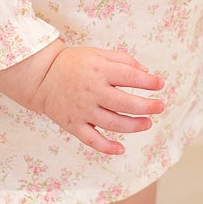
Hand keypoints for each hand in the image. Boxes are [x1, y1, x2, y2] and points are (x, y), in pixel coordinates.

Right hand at [0, 40, 165, 156]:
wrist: (42, 77)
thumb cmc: (75, 64)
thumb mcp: (98, 54)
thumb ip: (123, 60)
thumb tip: (147, 73)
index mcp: (99, 70)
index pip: (130, 77)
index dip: (149, 82)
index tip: (160, 84)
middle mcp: (91, 91)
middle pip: (125, 103)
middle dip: (147, 106)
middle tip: (160, 106)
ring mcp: (82, 110)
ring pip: (113, 123)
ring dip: (134, 126)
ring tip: (147, 123)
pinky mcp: (73, 125)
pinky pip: (92, 140)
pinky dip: (107, 148)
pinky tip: (121, 149)